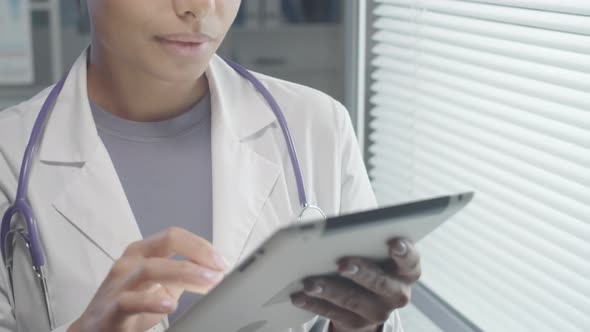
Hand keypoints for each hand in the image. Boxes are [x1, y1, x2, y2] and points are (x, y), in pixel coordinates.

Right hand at [68, 227, 226, 331]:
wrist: (93, 331)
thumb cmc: (129, 305)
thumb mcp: (161, 286)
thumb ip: (183, 276)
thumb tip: (214, 273)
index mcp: (142, 252)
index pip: (175, 236)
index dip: (201, 246)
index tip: (221, 262)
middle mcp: (130, 261)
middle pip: (167, 242)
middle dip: (198, 253)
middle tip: (219, 271)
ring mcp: (119, 284)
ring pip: (151, 268)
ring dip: (185, 273)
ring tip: (207, 283)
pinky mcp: (110, 309)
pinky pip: (130, 302)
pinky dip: (152, 301)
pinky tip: (170, 305)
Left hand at [290, 238, 420, 331]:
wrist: (367, 299)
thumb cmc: (369, 262)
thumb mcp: (374, 251)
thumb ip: (366, 239)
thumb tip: (339, 230)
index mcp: (407, 271)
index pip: (410, 261)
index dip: (405, 252)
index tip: (394, 243)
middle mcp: (397, 293)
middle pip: (381, 283)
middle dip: (361, 272)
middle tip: (342, 264)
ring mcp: (378, 312)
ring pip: (353, 300)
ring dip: (330, 290)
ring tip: (310, 283)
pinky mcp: (356, 324)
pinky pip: (333, 314)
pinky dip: (314, 304)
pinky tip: (299, 296)